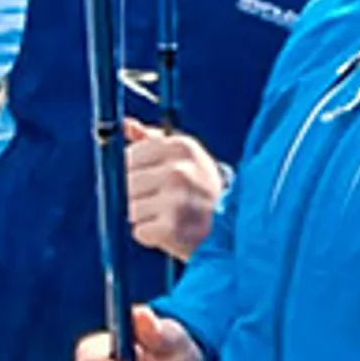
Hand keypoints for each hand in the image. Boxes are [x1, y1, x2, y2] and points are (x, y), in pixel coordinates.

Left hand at [125, 118, 225, 261]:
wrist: (234, 227)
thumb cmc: (200, 188)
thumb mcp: (184, 156)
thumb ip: (151, 139)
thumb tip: (125, 125)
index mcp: (180, 147)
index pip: (130, 156)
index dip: (135, 171)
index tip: (151, 178)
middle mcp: (178, 171)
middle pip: (128, 183)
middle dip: (137, 195)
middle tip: (161, 200)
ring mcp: (175, 200)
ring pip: (131, 208)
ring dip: (143, 216)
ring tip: (167, 215)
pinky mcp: (172, 228)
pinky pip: (139, 231)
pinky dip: (149, 235)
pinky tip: (169, 230)